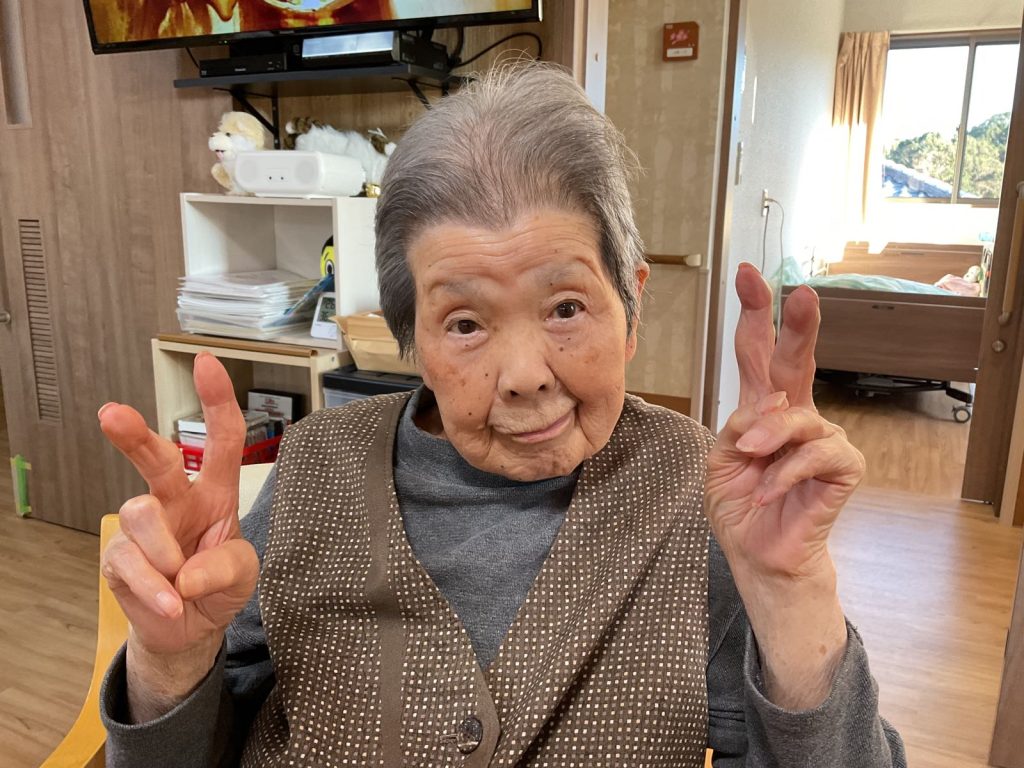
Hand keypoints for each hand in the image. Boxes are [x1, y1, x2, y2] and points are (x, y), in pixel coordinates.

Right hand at [98, 353, 258, 714]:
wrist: (189, 629)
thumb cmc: (218, 584)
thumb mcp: (244, 574)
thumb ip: (228, 567)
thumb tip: (187, 572)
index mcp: (215, 491)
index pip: (220, 440)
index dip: (216, 401)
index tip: (207, 363)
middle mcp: (177, 500)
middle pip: (157, 458)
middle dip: (135, 434)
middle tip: (112, 414)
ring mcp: (145, 527)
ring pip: (141, 513)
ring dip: (166, 554)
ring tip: (181, 585)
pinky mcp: (119, 558)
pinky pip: (132, 564)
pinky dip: (156, 590)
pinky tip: (169, 604)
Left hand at [705, 263, 864, 577]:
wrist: (760, 554)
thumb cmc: (741, 504)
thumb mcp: (720, 461)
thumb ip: (738, 427)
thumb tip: (765, 405)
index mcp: (762, 408)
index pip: (760, 355)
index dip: (756, 316)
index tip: (749, 275)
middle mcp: (796, 415)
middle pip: (798, 361)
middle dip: (796, 325)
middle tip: (799, 293)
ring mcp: (823, 437)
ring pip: (797, 417)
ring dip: (768, 438)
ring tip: (748, 461)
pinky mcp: (843, 466)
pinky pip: (816, 455)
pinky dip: (785, 474)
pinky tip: (766, 492)